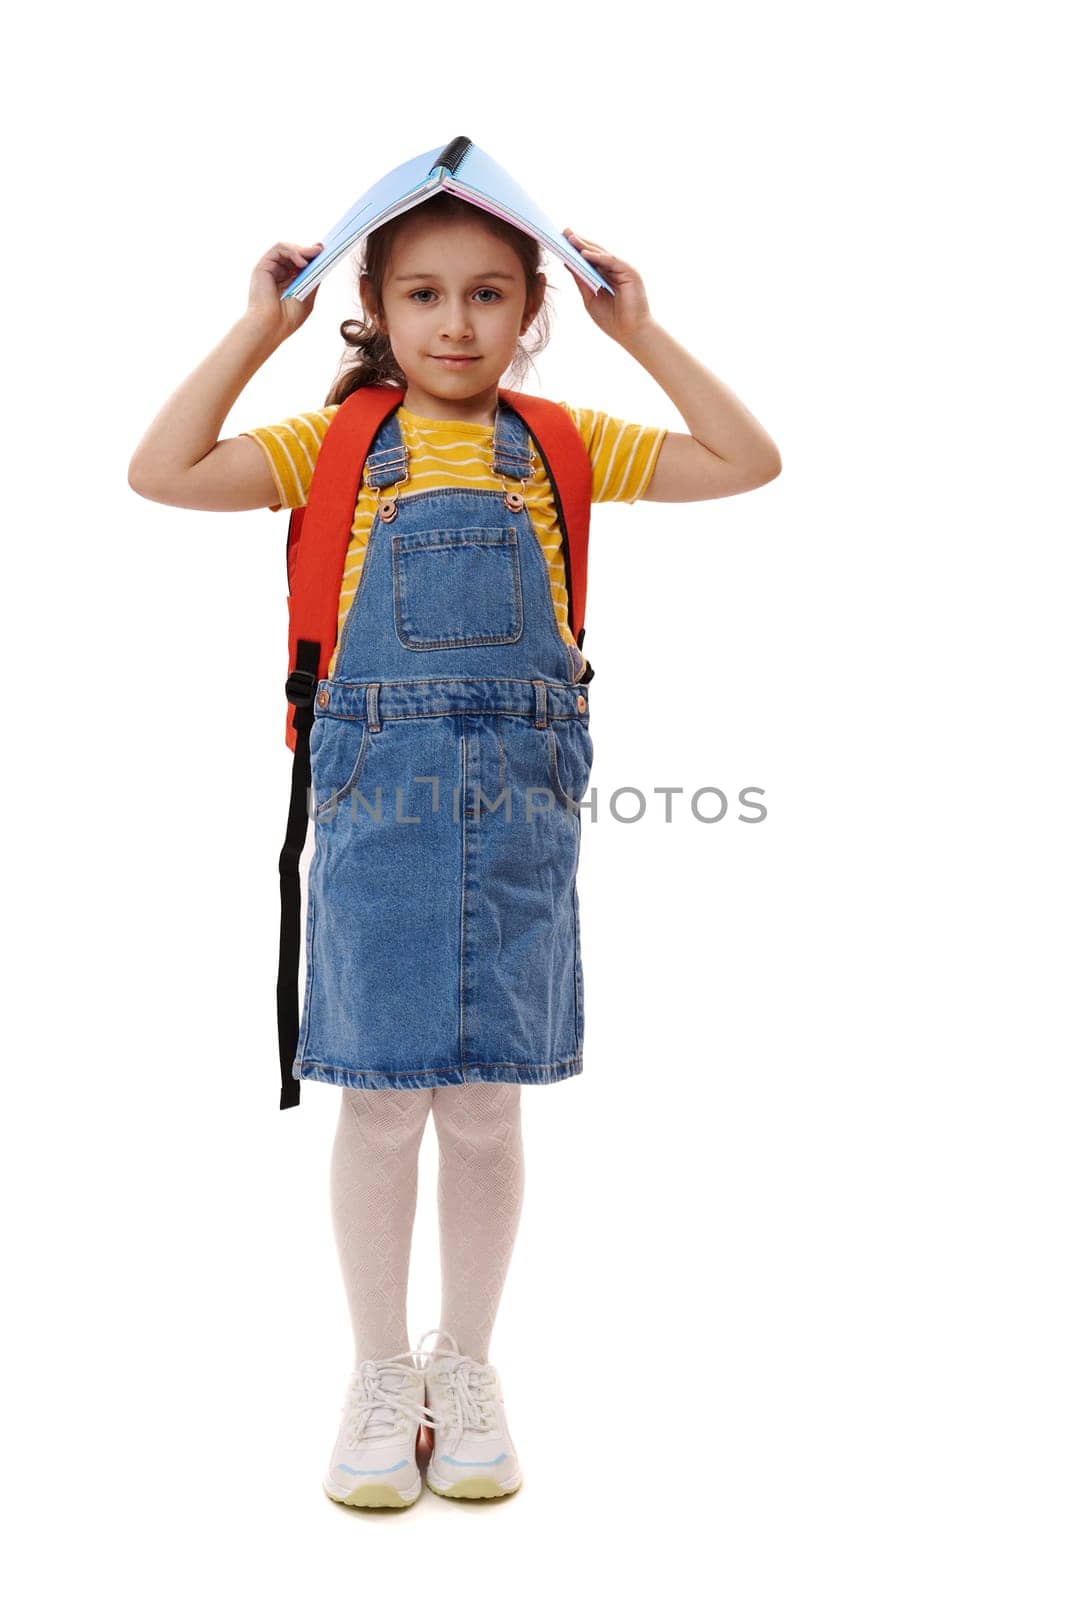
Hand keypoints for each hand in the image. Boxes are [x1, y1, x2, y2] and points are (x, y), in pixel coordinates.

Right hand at [246, 241, 323, 339]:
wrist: (271, 327)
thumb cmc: (287, 318)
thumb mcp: (308, 297)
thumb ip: (313, 280)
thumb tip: (322, 263)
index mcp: (288, 282)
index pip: (301, 263)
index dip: (312, 256)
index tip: (326, 252)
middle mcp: (278, 274)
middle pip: (294, 253)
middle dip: (309, 250)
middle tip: (322, 250)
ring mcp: (270, 269)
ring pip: (287, 248)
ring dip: (302, 250)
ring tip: (314, 256)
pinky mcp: (263, 266)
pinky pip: (278, 248)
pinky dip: (292, 251)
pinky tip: (302, 263)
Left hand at [561, 227, 653, 343]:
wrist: (631, 334)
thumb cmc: (612, 321)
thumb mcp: (590, 298)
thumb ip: (582, 281)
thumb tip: (568, 264)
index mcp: (606, 277)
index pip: (590, 260)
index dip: (576, 250)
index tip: (561, 241)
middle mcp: (615, 271)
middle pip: (595, 253)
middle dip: (580, 242)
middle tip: (564, 232)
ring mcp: (623, 270)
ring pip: (602, 254)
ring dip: (586, 246)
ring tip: (571, 238)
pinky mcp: (630, 272)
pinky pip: (611, 261)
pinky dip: (598, 257)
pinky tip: (584, 253)